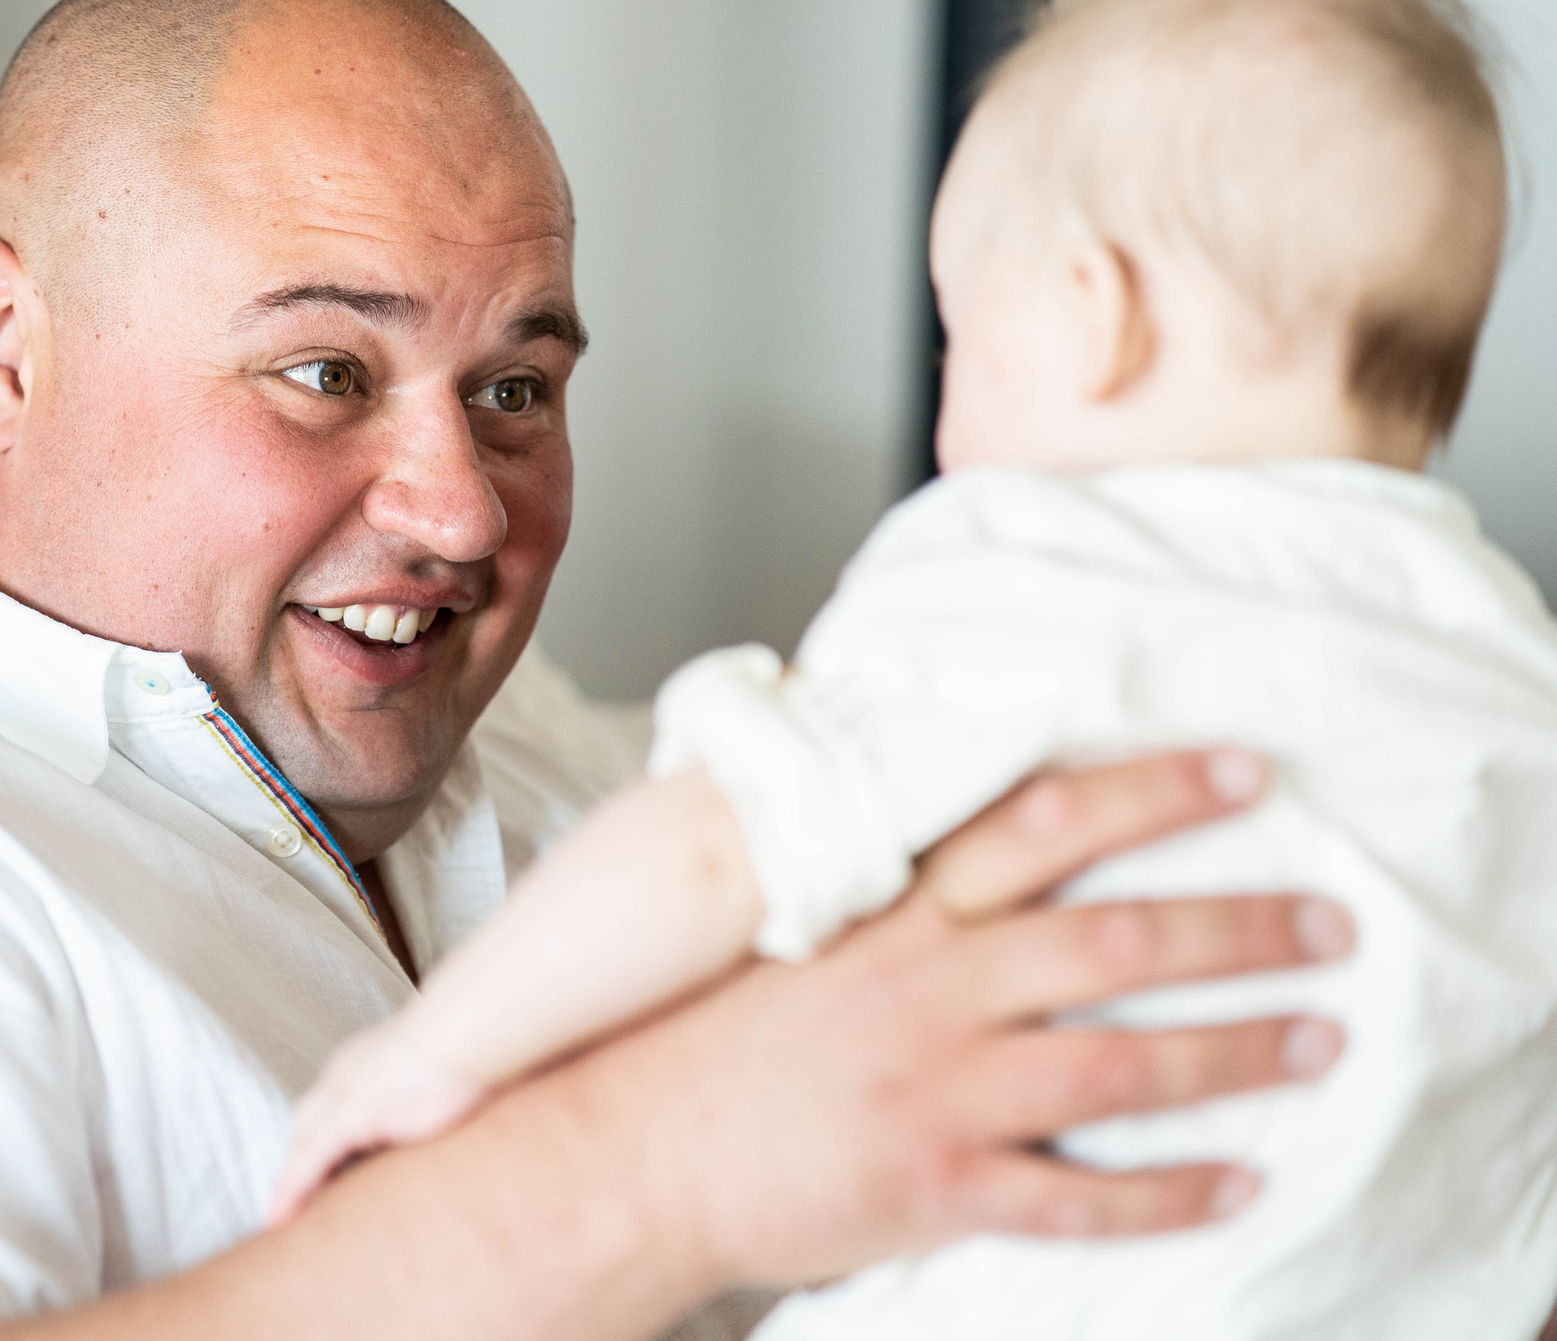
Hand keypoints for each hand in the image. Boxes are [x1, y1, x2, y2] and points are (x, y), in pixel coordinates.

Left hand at [269, 1025, 489, 1226]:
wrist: (465, 1031)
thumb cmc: (467, 1044)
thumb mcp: (442, 1067)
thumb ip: (432, 1085)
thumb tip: (449, 1097)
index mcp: (362, 1061)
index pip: (330, 1103)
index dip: (321, 1132)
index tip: (323, 1160)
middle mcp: (344, 1075)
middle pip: (306, 1122)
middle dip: (298, 1155)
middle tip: (294, 1194)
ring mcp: (343, 1096)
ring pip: (302, 1144)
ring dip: (290, 1179)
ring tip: (279, 1216)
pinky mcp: (349, 1119)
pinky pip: (310, 1161)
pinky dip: (293, 1187)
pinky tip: (279, 1215)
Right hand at [607, 748, 1351, 1292]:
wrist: (634, 1150)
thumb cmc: (710, 1038)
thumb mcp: (786, 926)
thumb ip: (873, 874)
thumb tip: (931, 798)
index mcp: (893, 913)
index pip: (1041, 823)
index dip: (1151, 790)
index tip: (1243, 769)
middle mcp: (926, 986)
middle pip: (1112, 940)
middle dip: (1240, 927)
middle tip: (1331, 922)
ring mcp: (936, 1088)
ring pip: (1119, 1064)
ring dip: (1235, 1053)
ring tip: (1320, 1041)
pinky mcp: (936, 1184)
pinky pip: (1080, 1196)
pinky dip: (1169, 1195)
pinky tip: (1241, 1185)